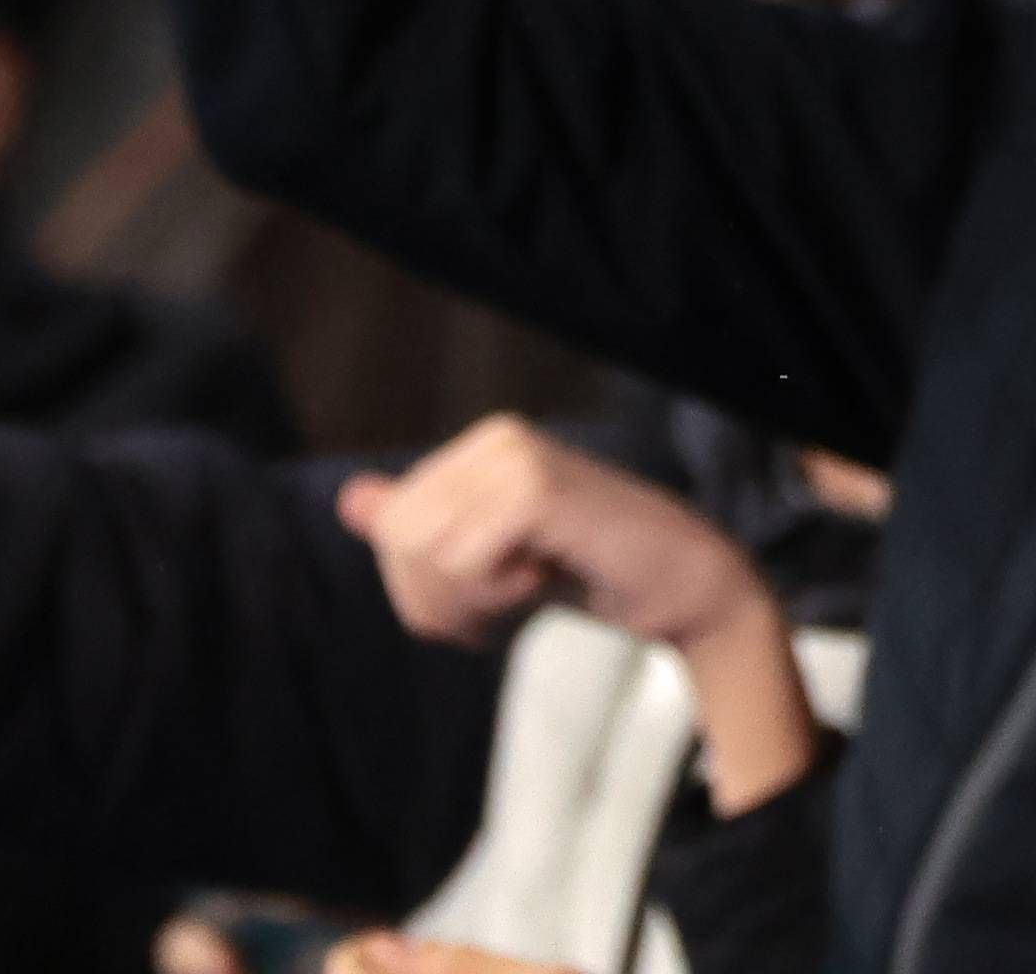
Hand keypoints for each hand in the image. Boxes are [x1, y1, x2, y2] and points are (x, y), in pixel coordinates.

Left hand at [339, 418, 816, 807]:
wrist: (685, 585)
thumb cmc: (592, 572)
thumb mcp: (492, 558)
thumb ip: (424, 527)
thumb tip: (350, 500)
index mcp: (477, 449)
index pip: (391, 531)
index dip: (423, 590)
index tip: (490, 594)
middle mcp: (493, 438)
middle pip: (399, 542)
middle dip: (441, 597)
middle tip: (507, 597)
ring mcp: (517, 456)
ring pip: (426, 552)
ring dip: (474, 597)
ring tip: (529, 583)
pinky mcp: (538, 487)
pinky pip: (465, 559)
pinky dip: (499, 590)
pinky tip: (544, 575)